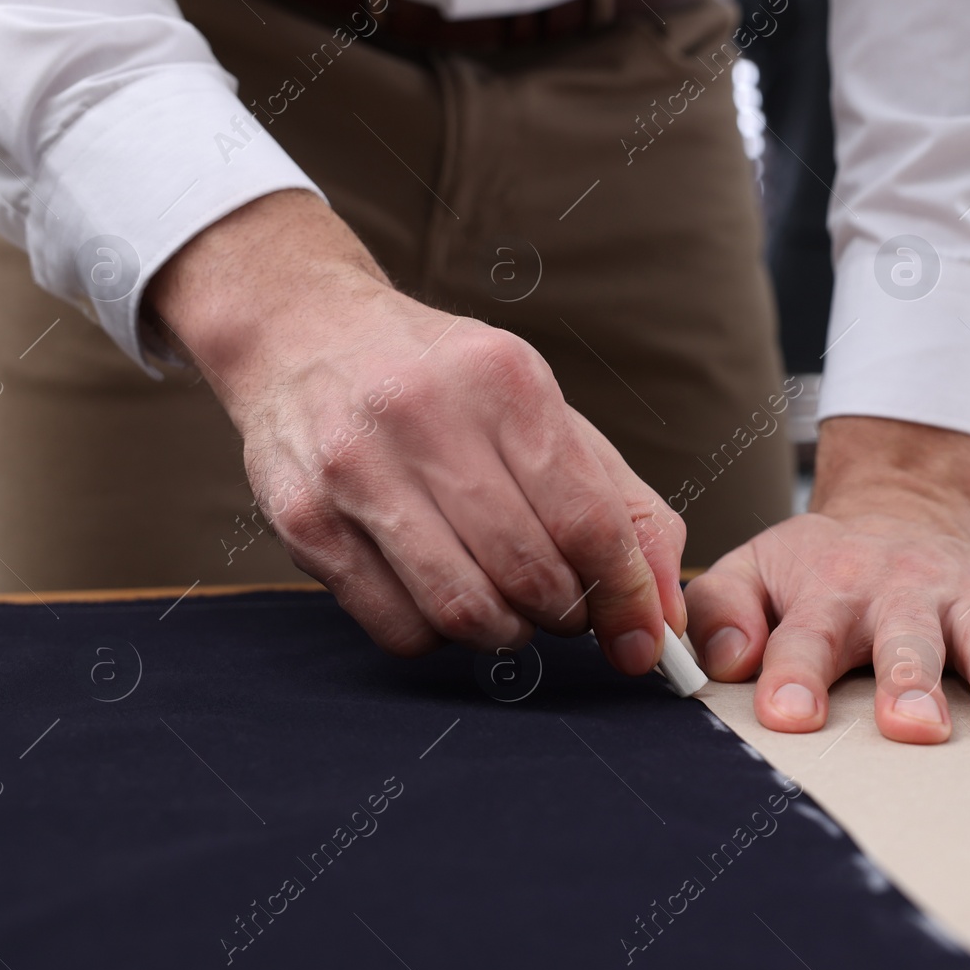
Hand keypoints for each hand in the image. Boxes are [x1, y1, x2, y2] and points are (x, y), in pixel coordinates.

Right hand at [147, 190, 685, 669]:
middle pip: (528, 575)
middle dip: (566, 614)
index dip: (627, 595)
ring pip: (463, 611)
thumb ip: (623, 507)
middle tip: (566, 607)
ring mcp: (355, 472)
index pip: (587, 521)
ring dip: (506, 632)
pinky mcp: (304, 522)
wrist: (305, 333)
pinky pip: (398, 628)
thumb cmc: (445, 384)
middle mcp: (424, 419)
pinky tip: (442, 594)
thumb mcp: (545, 412)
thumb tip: (665, 609)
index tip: (643, 635)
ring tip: (509, 605)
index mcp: (503, 381)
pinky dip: (439, 635)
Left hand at [685, 417, 969, 742]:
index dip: (792, 675)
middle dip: (910, 682)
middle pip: (907, 641)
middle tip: (913, 726)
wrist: (894, 515)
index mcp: (829, 589)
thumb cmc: (815, 567)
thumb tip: (726, 663)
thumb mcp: (751, 570)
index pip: (803, 637)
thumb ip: (721, 613)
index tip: (786, 718)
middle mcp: (903, 593)